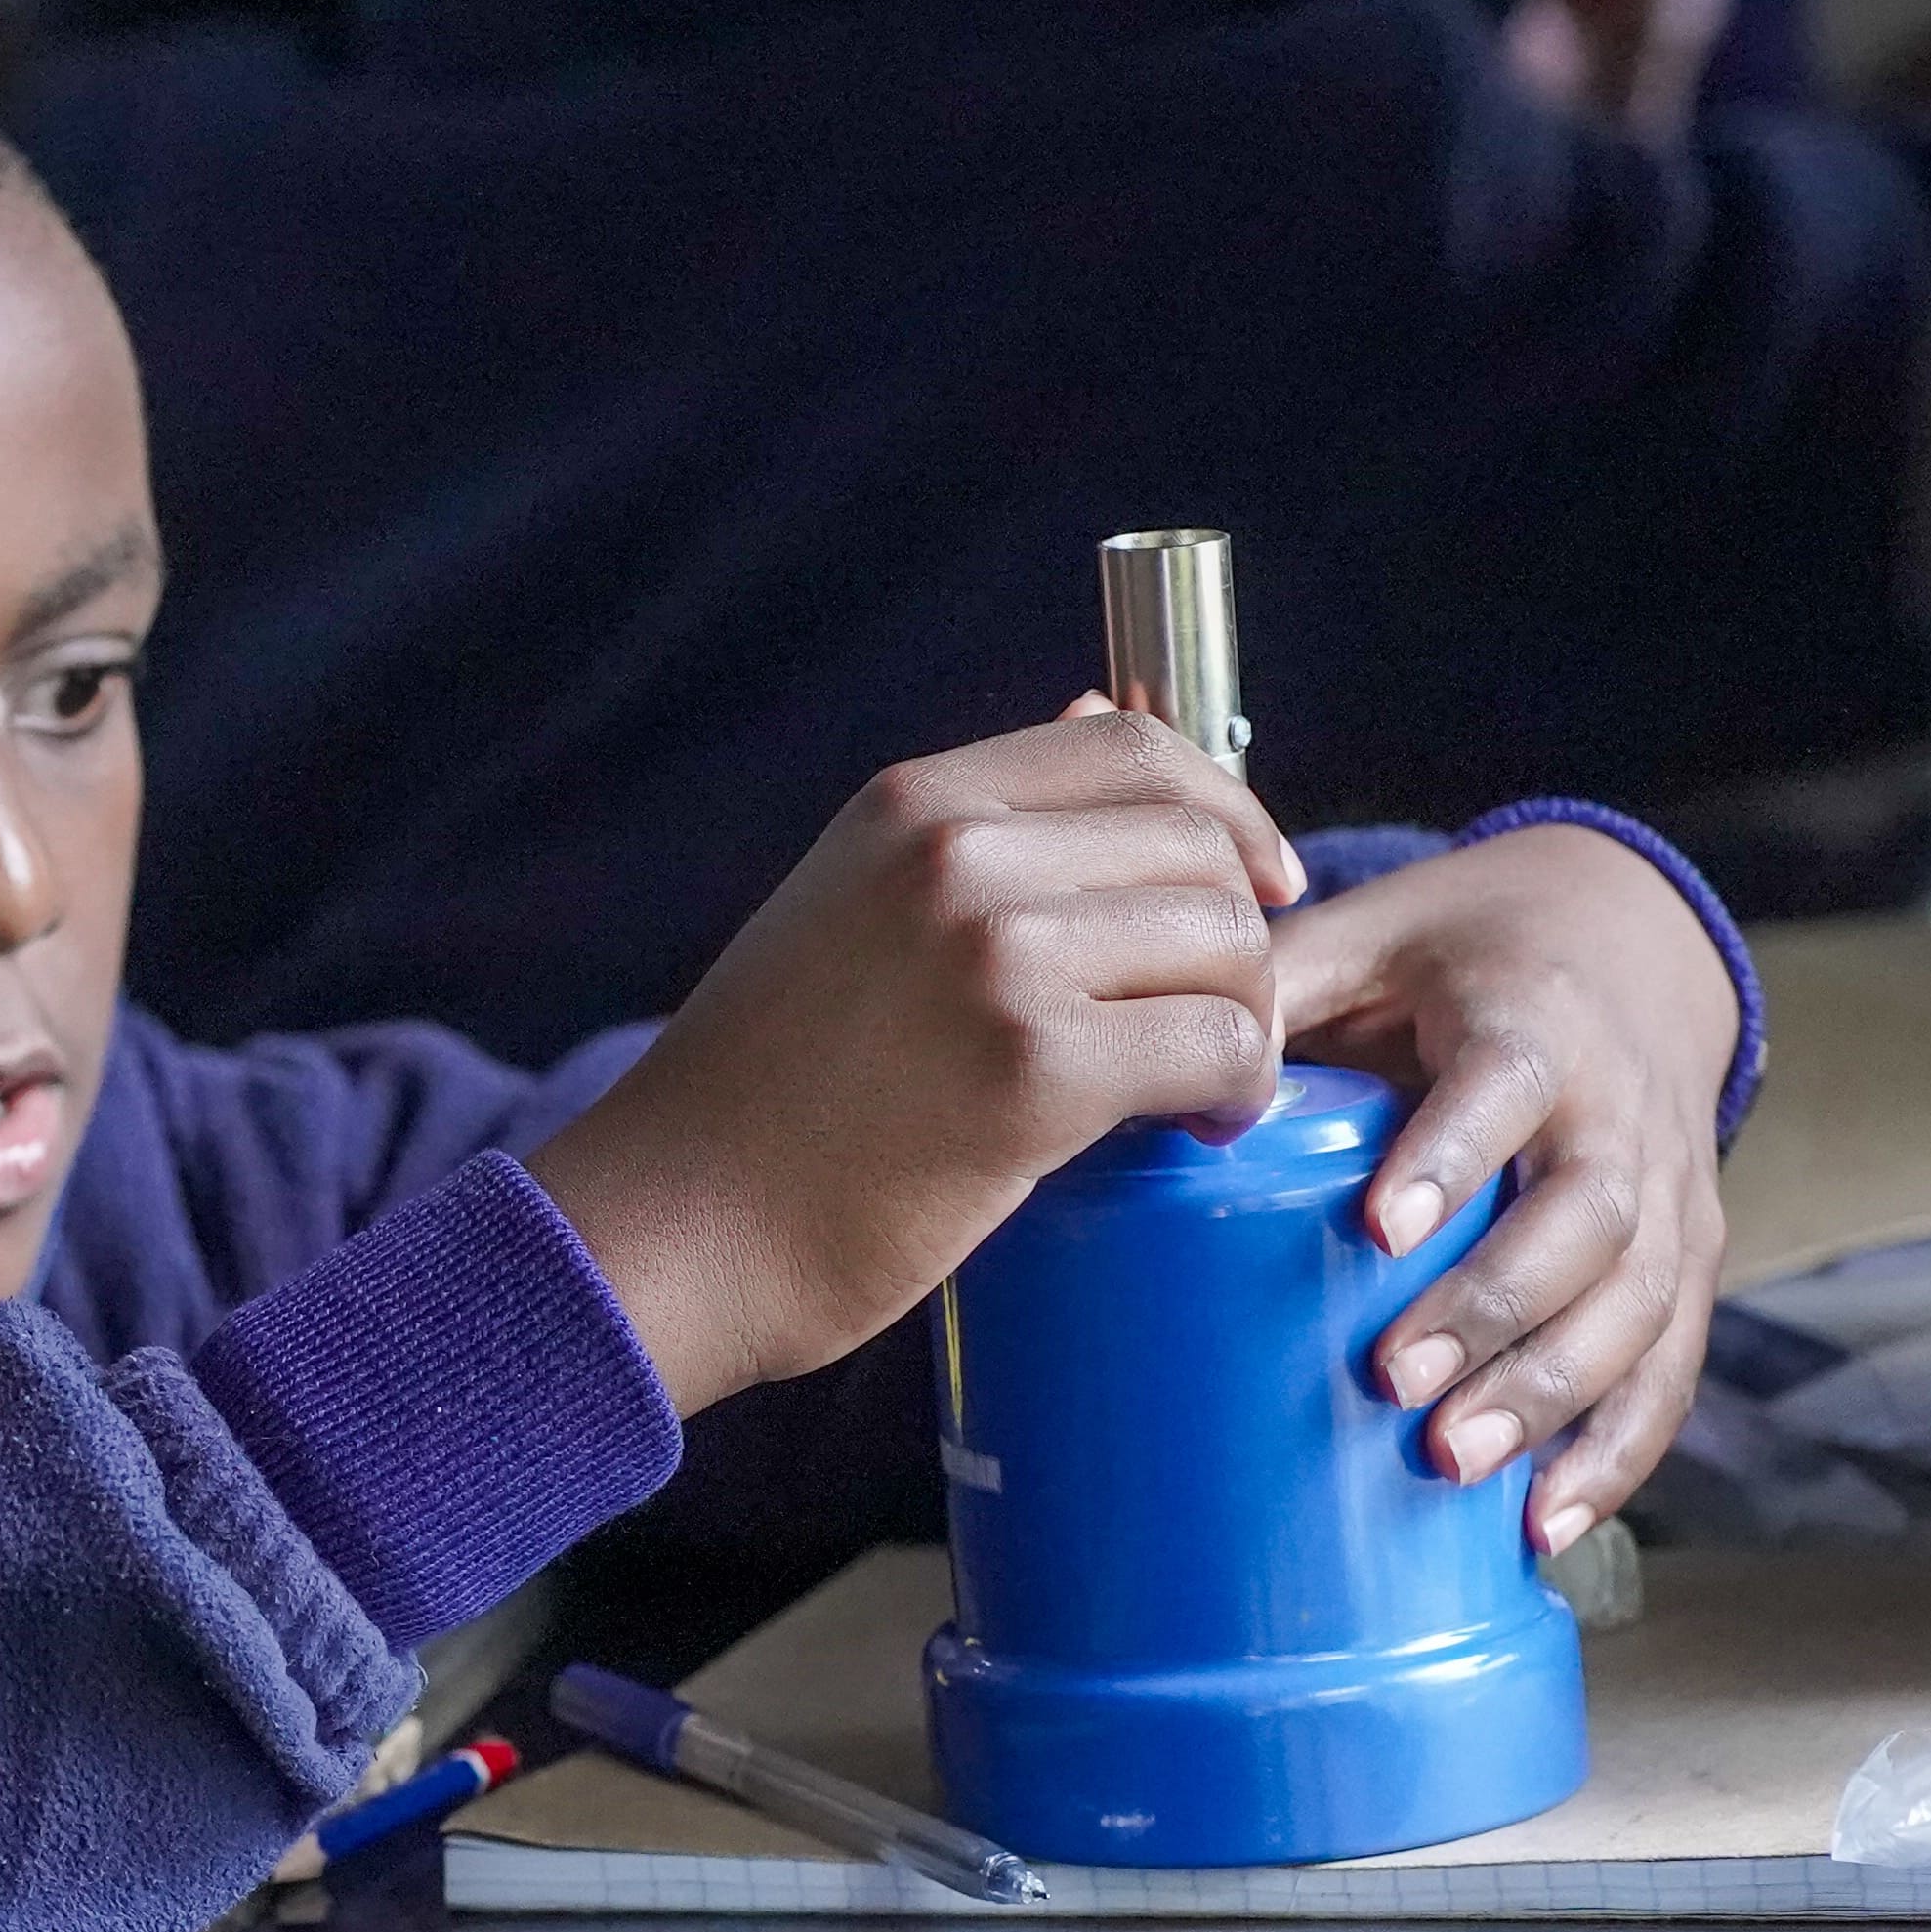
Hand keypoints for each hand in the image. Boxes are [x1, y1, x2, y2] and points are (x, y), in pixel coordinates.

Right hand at [537, 710, 1294, 1416]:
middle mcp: (957, 855)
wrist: (674, 1223)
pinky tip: (1195, 1130)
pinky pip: (1219, 1046)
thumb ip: (971, 834)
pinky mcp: (1033, 1069)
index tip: (1256, 886)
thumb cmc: (764, 1089)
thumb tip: (1104, 708)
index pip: (1135, 748)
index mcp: (913, 803)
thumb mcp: (848, 906)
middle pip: (1198, 850)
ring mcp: (996, 956)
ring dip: (1246, 1022)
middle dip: (1240, 941)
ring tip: (1202, 1089)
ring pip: (1227, 945)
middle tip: (1215, 1027)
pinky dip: (1235, 1091)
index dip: (1228, 810)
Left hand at [1268, 822, 1735, 1549]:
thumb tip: (1183, 1079)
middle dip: (1496, 1308)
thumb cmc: (1464, 950)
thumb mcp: (1369, 935)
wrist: (1629, 937)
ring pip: (1641, 1304)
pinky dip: (1618, 1451)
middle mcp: (1621, 1110)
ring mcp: (1671, 1191)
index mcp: (1537, 1021)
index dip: (1453, 1157)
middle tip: (1397, 1383)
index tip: (1380, 1227)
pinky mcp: (1689, 1257)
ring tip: (1459, 1463)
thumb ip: (1277, 989)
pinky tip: (1548, 1524)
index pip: (1508, 1086)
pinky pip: (1671, 1364)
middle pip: (1587, 1219)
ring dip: (1555, 1393)